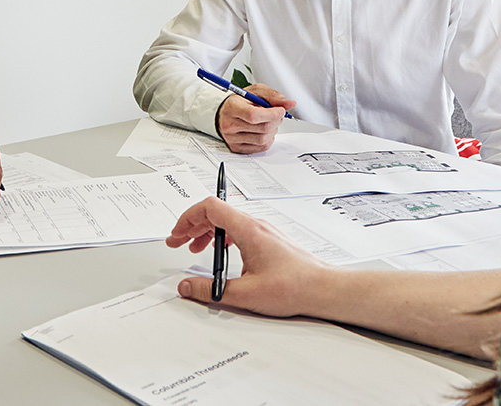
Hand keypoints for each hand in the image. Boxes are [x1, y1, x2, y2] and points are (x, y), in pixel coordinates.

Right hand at [165, 197, 332, 316]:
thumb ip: (210, 290)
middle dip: (192, 226)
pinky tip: (219, 252)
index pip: (210, 207)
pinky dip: (222, 237)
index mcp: (248, 230)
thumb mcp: (244, 293)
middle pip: (216, 213)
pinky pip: (239, 230)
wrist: (323, 289)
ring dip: (206, 232)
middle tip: (177, 242)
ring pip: (227, 221)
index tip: (177, 233)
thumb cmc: (294, 287)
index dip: (188, 217)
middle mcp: (255, 225)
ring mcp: (263, 232)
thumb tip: (187, 286)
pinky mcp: (268, 241)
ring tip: (194, 248)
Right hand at [217, 83, 294, 152]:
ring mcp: (232, 138)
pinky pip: (261, 148)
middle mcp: (229, 124)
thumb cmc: (240, 101)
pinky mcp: (237, 148)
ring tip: (269, 122)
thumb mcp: (256, 91)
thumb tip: (289, 104)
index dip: (272, 114)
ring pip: (263, 139)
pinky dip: (268, 139)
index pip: (254, 115)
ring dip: (273, 130)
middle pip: (262, 128)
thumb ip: (273, 96)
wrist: (225, 113)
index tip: (280, 110)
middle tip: (276, 115)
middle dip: (276, 121)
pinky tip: (264, 131)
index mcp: (232, 107)